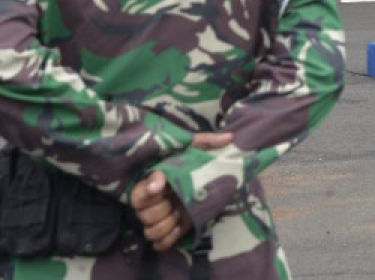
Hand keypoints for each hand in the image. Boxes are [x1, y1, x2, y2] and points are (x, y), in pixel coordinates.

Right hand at [130, 132, 232, 251]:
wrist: (194, 184)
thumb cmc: (190, 164)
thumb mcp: (195, 150)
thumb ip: (207, 142)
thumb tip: (229, 137)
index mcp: (149, 184)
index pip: (140, 191)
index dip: (150, 187)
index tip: (162, 184)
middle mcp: (148, 204)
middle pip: (145, 214)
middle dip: (163, 209)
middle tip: (176, 201)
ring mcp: (155, 219)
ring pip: (150, 230)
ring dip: (167, 225)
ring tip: (179, 214)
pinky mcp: (165, 231)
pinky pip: (158, 243)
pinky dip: (168, 239)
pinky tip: (180, 227)